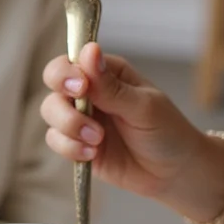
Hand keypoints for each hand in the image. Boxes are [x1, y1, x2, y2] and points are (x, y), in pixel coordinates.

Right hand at [41, 42, 205, 200]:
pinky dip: (70, 148)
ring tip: (97, 141)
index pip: (73, 61)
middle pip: (53, 84)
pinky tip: (92, 154)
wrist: (173, 173)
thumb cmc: (167, 132)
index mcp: (107, 72)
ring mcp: (81, 118)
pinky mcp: (76, 144)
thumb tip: (89, 51)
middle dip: (63, 104)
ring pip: (51, 113)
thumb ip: (111, 86)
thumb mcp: (143, 106)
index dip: (67, 72)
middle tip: (86, 116)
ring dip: (69, 128)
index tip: (81, 87)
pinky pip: (56, 141)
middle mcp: (90, 91)